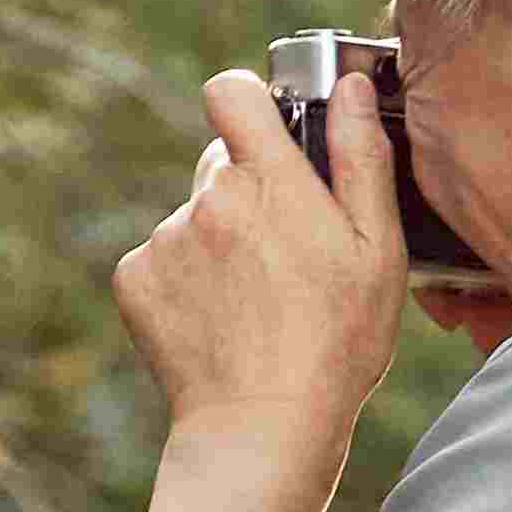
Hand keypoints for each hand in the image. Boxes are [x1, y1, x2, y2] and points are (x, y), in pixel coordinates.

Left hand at [104, 68, 404, 511]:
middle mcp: (208, 198)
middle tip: (286, 250)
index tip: (267, 129)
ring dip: (219, 239)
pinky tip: (220, 319)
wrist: (263, 425)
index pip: (231, 92)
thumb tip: (350, 86)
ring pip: (193, 216)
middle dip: (250, 190)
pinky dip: (185, 279)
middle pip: (220, 164)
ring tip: (256, 299)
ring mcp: (164, 239)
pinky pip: (161, 258)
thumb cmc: (339, 340)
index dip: (248, 102)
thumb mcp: (378, 248)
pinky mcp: (133, 278)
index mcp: (270, 179)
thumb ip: (361, 156)